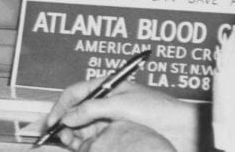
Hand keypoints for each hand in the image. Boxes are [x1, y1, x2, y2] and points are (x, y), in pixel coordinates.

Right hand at [39, 80, 198, 151]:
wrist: (182, 128)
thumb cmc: (158, 110)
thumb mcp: (122, 105)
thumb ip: (92, 109)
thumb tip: (68, 118)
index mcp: (107, 87)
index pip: (75, 93)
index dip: (61, 106)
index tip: (52, 121)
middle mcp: (106, 102)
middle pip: (76, 110)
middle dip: (64, 122)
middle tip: (58, 136)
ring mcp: (111, 119)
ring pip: (83, 126)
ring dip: (72, 134)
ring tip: (70, 143)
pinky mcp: (116, 134)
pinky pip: (93, 138)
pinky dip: (84, 143)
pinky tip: (80, 147)